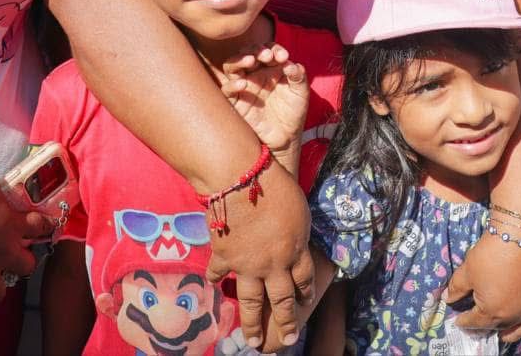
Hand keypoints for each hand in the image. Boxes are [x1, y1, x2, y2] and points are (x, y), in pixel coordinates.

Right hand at [204, 162, 312, 349]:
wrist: (241, 181)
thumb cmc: (276, 187)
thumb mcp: (300, 210)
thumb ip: (298, 232)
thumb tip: (297, 243)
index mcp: (296, 250)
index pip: (304, 279)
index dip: (304, 292)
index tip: (304, 302)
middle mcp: (273, 264)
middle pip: (282, 299)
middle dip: (286, 322)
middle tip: (289, 340)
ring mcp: (247, 264)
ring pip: (251, 302)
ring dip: (252, 324)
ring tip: (251, 341)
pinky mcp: (224, 257)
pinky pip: (219, 274)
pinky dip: (216, 279)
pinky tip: (215, 285)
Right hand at [220, 45, 309, 163]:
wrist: (286, 136)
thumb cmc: (293, 111)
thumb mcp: (301, 92)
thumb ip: (299, 76)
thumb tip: (291, 64)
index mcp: (270, 67)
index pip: (267, 50)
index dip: (274, 49)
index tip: (283, 56)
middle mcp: (255, 73)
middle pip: (247, 53)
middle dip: (256, 50)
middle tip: (267, 55)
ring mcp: (244, 86)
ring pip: (232, 66)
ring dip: (239, 59)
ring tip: (251, 60)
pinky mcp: (236, 101)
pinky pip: (227, 89)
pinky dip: (232, 84)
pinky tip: (243, 83)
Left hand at [445, 230, 520, 341]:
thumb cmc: (492, 253)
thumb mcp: (468, 270)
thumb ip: (457, 287)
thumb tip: (449, 298)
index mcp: (491, 312)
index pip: (474, 322)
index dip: (464, 321)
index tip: (458, 320)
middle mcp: (511, 316)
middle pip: (494, 326)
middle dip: (482, 325)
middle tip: (474, 323)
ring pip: (512, 327)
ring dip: (502, 329)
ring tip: (496, 331)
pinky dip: (520, 326)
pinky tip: (516, 323)